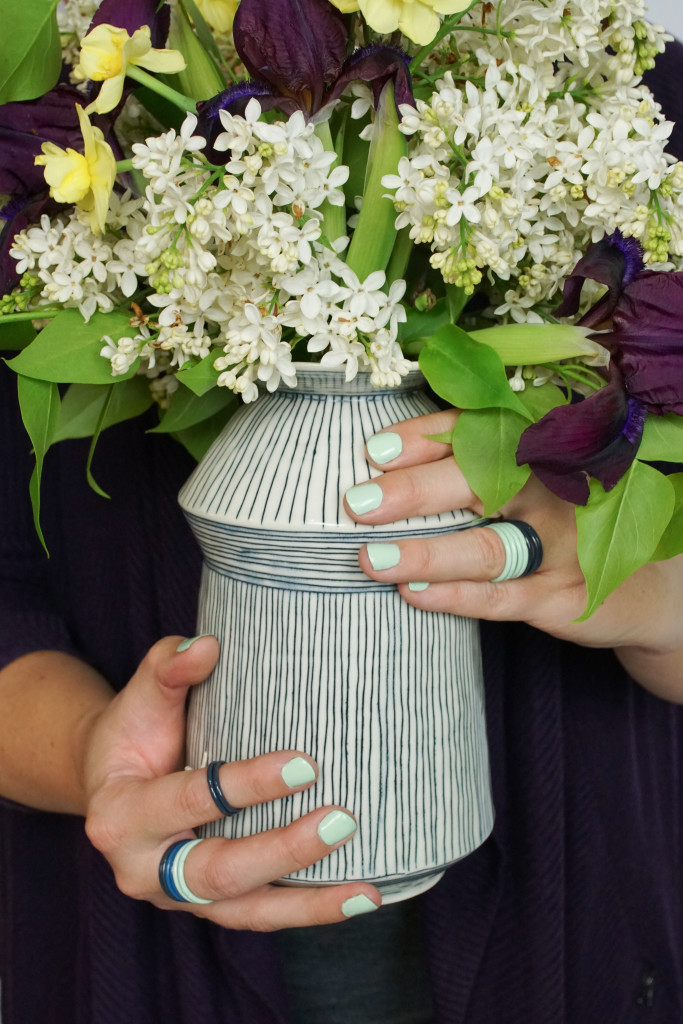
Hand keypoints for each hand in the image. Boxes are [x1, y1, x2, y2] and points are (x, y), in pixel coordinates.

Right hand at [83, 635, 379, 929]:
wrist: (115, 783)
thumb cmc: (134, 733)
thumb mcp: (140, 697)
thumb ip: (169, 667)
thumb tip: (208, 645)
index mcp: (120, 817)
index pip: (190, 801)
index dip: (247, 785)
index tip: (305, 764)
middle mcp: (145, 870)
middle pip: (219, 871)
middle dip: (284, 850)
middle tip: (341, 820)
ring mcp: (179, 897)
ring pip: (247, 912)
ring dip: (308, 903)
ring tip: (366, 891)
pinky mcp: (210, 907)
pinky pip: (261, 916)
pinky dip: (309, 910)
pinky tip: (360, 897)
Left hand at [345, 410, 682, 655]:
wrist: (642, 585)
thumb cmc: (564, 519)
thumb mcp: (532, 481)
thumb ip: (477, 464)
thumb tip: (382, 466)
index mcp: (540, 448)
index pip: (479, 431)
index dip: (426, 438)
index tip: (375, 451)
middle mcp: (553, 488)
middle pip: (478, 483)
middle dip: (413, 493)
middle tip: (357, 504)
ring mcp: (561, 544)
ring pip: (484, 547)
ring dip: (424, 552)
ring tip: (370, 558)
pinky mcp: (563, 596)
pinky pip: (501, 597)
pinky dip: (455, 596)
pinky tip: (413, 593)